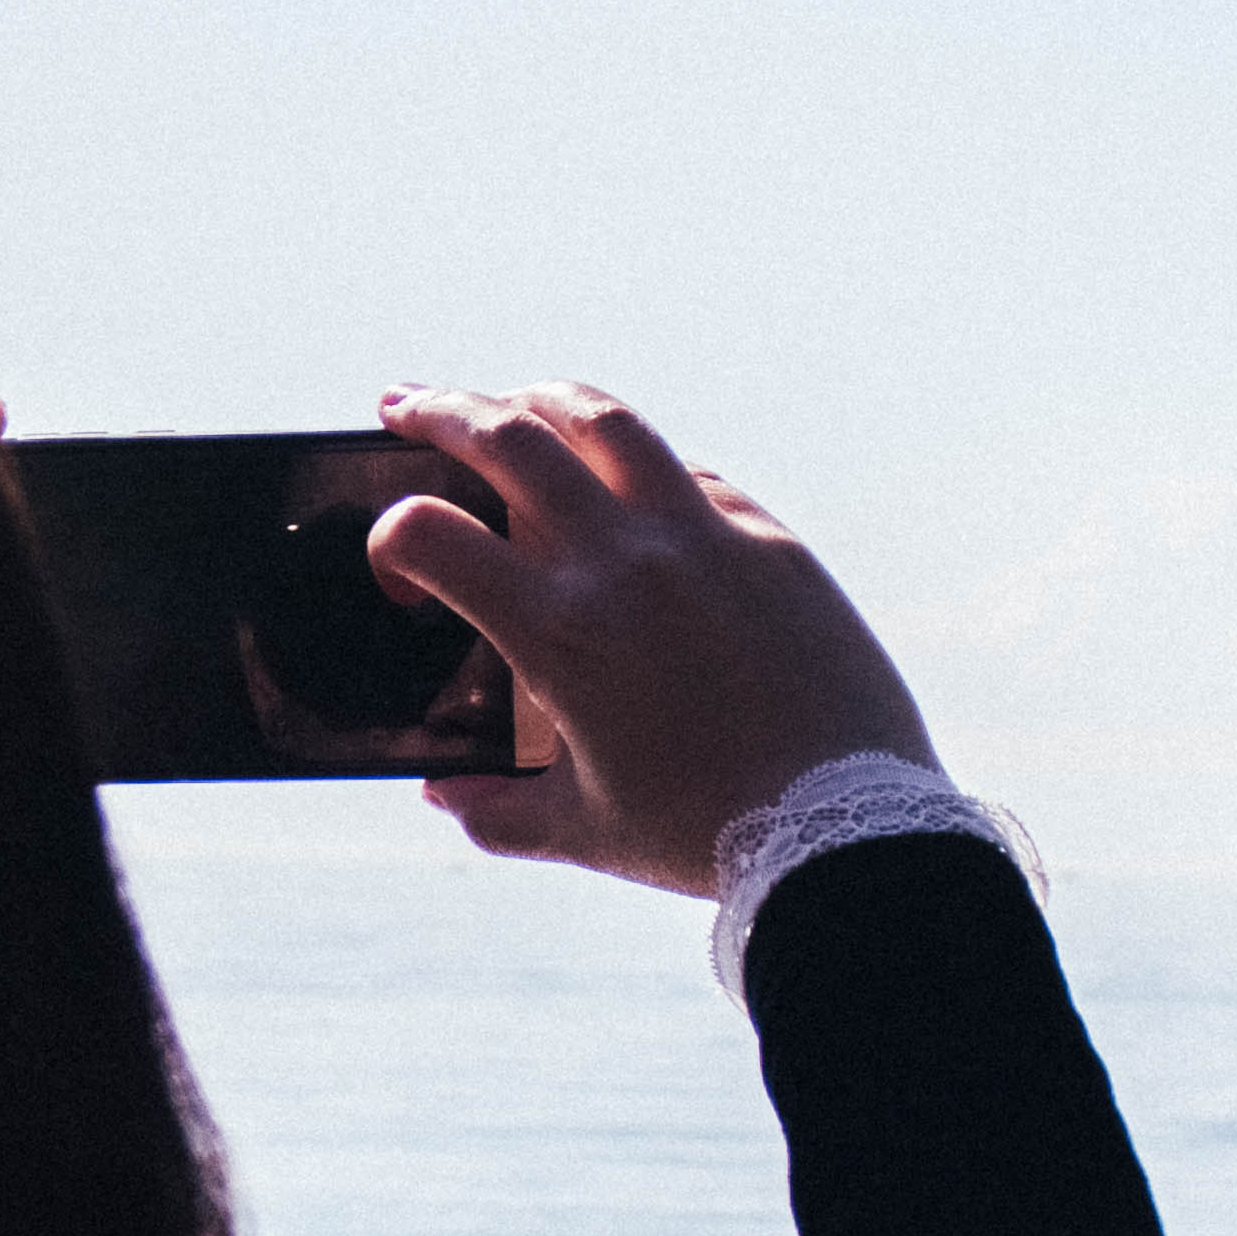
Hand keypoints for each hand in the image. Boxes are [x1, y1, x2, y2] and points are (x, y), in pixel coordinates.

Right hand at [363, 383, 934, 896]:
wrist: (846, 827)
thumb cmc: (706, 836)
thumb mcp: (584, 831)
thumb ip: (496, 811)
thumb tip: (445, 793)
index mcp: (557, 632)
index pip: (430, 534)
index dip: (390, 541)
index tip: (399, 573)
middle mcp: (623, 562)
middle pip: (506, 437)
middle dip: (440, 410)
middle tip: (405, 406)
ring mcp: (701, 538)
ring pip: (604, 421)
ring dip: (539, 399)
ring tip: (510, 402)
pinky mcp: (769, 542)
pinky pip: (690, 474)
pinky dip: (640, 465)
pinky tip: (626, 479)